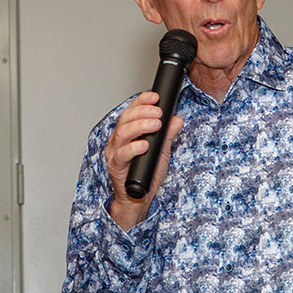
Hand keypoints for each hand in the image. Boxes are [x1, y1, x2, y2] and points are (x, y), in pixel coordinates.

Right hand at [104, 90, 183, 229]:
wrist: (139, 196)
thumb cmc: (147, 172)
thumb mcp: (162, 150)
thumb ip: (168, 135)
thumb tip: (177, 119)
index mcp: (128, 132)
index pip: (132, 110)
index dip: (142, 101)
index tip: (155, 97)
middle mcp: (119, 139)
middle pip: (126, 118)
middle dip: (143, 112)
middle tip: (158, 113)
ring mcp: (115, 152)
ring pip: (122, 133)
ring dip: (140, 126)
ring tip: (156, 125)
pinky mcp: (115, 166)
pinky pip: (122, 155)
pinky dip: (134, 148)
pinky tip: (145, 145)